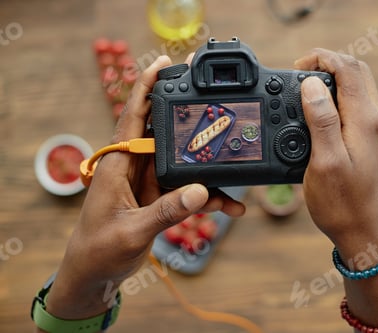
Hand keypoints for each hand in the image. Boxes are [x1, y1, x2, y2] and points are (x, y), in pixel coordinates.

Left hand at [43, 55, 244, 321]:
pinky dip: (210, 197)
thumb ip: (167, 211)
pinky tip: (231, 206)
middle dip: (189, 114)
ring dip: (210, 166)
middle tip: (213, 96)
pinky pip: (190, 190)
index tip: (165, 64)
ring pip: (185, 162)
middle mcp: (137, 165)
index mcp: (120, 163)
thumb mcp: (132, 230)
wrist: (96, 273)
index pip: (133, 115)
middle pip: (165, 130)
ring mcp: (151, 181)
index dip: (147, 87)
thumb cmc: (100, 249)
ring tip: (238, 170)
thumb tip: (201, 191)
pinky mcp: (162, 198)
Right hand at [295, 49, 377, 254]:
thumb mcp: (325, 162)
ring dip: (334, 81)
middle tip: (300, 75)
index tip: (297, 66)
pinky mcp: (375, 142)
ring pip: (359, 88)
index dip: (322, 58)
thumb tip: (312, 84)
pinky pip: (358, 106)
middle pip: (357, 72)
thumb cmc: (343, 205)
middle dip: (328, 64)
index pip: (348, 68)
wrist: (367, 235)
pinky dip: (339, 99)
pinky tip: (320, 114)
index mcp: (366, 120)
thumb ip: (321, 120)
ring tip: (306, 92)